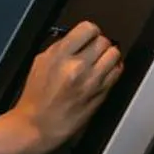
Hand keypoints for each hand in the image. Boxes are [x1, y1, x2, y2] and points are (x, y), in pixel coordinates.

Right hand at [3, 21, 122, 153]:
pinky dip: (113, 69)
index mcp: (59, 55)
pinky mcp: (101, 93)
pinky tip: (105, 72)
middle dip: (99, 44)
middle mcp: (77, 66)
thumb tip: (77, 39)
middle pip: (104, 40)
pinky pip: (117, 72)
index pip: (87, 28)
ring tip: (101, 60)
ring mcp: (91, 80)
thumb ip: (60, 48)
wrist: (38, 125)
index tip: (89, 36)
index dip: (90, 31)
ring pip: (114, 54)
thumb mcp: (40, 63)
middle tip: (93, 50)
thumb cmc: (35, 98)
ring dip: (109, 55)